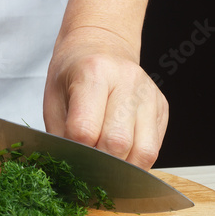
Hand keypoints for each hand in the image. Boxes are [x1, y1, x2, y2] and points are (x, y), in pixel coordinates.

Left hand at [43, 27, 168, 169]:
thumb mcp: (53, 99)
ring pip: (143, 151)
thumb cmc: (72, 73)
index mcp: (93, 73)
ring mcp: (149, 94)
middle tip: (86, 165)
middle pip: (118, 143)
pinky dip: (135, 160)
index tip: (70, 158)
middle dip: (99, 163)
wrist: (100, 46)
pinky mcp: (162, 107)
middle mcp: (127, 81)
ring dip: (122, 167)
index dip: (75, 152)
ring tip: (104, 165)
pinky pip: (154, 148)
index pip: (85, 130)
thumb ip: (59, 134)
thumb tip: (68, 169)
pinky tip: (119, 154)